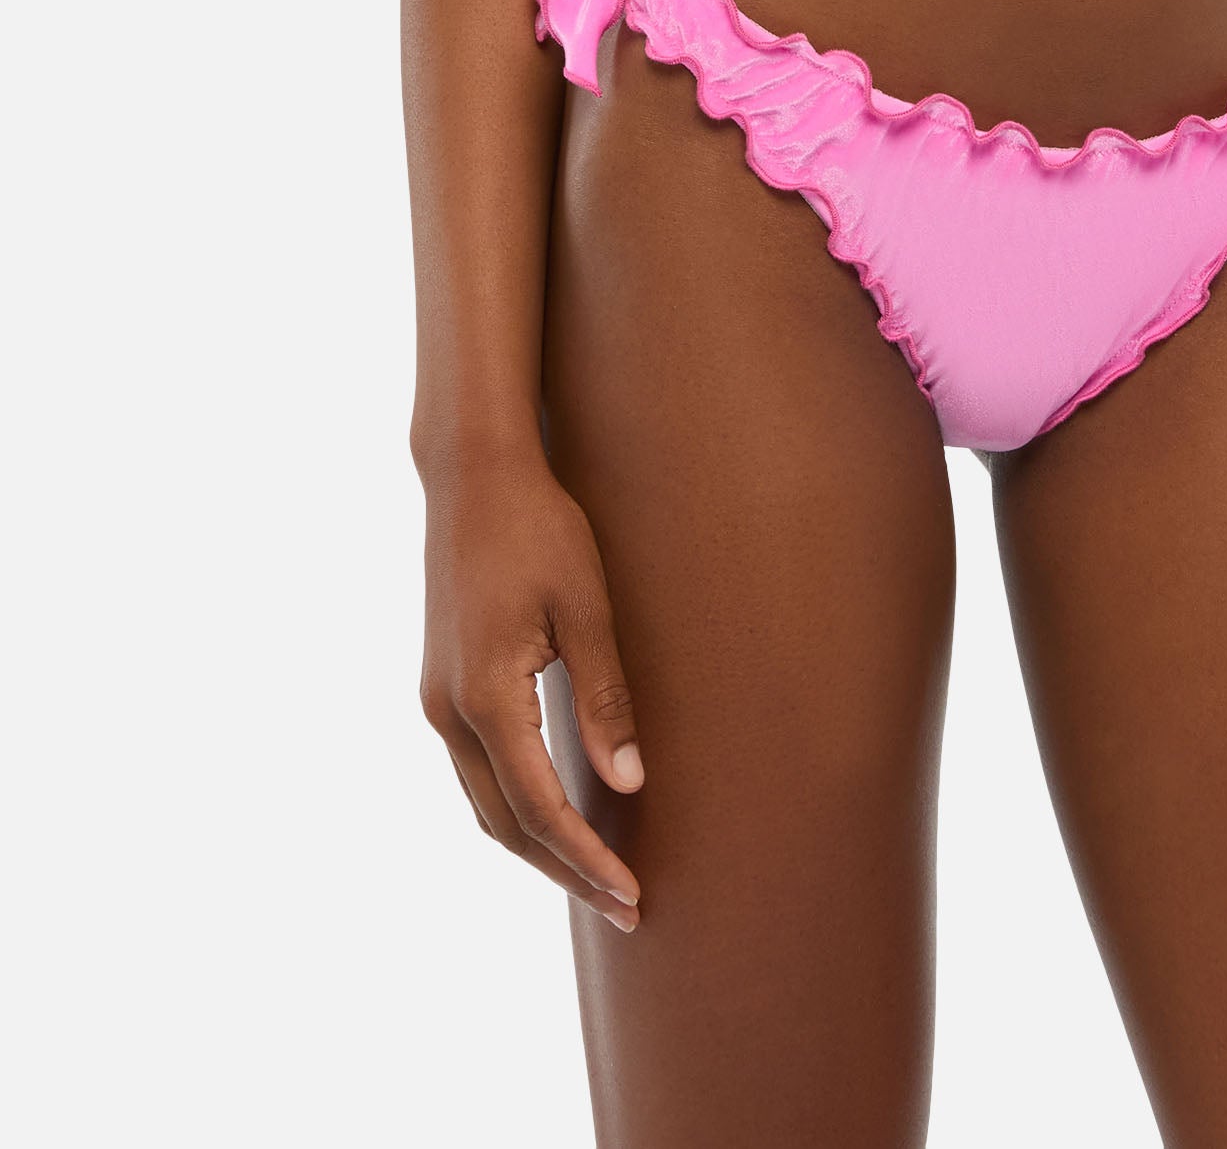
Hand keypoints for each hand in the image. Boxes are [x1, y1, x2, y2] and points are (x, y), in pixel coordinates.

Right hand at [419, 445, 645, 928]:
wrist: (471, 477)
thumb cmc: (539, 529)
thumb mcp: (587, 606)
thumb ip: (605, 696)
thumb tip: (629, 781)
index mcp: (485, 696)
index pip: (539, 808)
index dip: (585, 858)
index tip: (630, 894)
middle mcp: (448, 712)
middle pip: (505, 824)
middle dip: (564, 870)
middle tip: (626, 906)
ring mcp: (437, 702)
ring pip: (485, 805)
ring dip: (538, 846)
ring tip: (598, 875)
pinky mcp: (442, 687)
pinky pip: (478, 772)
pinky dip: (517, 808)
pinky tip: (557, 816)